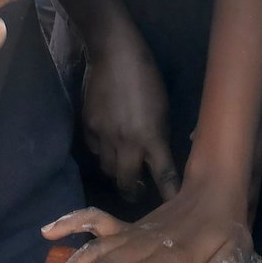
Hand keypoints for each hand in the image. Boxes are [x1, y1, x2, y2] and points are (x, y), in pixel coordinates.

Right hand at [38, 177, 251, 262]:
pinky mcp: (124, 226)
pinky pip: (93, 221)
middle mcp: (142, 244)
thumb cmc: (225, 232)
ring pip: (92, 251)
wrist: (214, 191)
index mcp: (171, 258)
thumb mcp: (234, 256)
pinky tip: (47, 233)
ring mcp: (130, 233)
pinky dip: (69, 223)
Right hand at [82, 35, 178, 202]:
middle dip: (133, 190)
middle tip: (137, 189)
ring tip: (122, 164)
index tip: (174, 209)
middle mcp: (127, 141)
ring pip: (108, 169)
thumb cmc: (147, 76)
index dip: (169, 194)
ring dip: (117, 170)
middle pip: (127, 182)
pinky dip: (102, 150)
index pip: (164, 175)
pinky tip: (108, 140)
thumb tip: (156, 154)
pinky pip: (95, 149)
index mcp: (151, 136)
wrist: (113, 52)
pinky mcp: (88, 126)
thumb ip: (158, 134)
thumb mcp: (163, 107)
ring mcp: (104, 135)